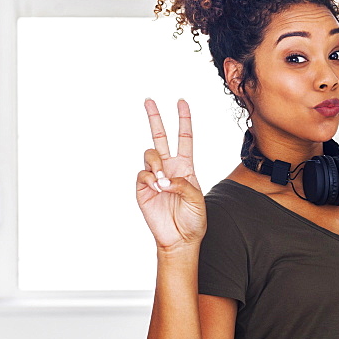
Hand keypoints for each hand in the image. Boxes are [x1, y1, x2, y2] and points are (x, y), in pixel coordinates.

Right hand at [136, 99, 205, 250]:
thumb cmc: (193, 219)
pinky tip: (156, 188)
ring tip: (162, 181)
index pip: (184, 138)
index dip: (184, 120)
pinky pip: (142, 173)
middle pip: (160, 137)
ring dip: (156, 163)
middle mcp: (169, 168)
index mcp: (186, 167)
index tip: (182, 102)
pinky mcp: (143, 188)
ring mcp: (155, 177)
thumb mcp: (196, 198)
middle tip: (149, 100)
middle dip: (155, 118)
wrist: (180, 238)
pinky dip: (149, 178)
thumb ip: (182, 183)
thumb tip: (162, 178)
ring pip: (150, 154)